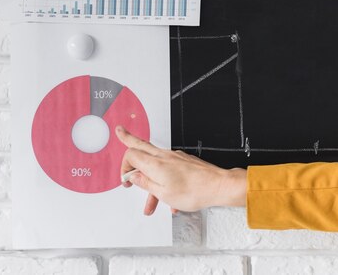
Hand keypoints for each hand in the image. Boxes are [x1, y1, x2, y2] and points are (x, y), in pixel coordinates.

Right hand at [116, 125, 246, 215]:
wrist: (217, 186)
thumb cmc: (194, 191)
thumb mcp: (163, 193)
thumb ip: (145, 183)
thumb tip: (133, 176)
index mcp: (155, 163)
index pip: (131, 155)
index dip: (124, 167)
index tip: (126, 180)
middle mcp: (164, 156)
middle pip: (141, 144)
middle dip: (128, 138)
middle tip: (119, 132)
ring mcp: (175, 157)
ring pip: (156, 164)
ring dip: (151, 182)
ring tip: (151, 204)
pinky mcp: (183, 161)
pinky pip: (169, 170)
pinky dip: (166, 183)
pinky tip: (172, 201)